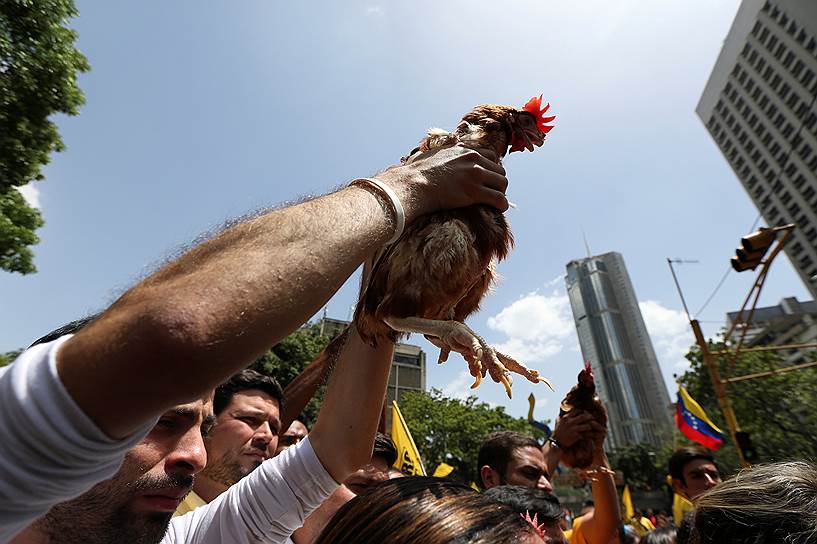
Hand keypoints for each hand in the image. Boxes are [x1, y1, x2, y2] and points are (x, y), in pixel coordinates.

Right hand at [374, 144, 508, 222]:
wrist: (412, 184)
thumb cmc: (416, 174)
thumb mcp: (433, 155)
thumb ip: (443, 155)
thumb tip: (435, 159)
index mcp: (464, 150)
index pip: (491, 156)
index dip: (493, 169)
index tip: (489, 179)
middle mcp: (473, 159)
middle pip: (500, 170)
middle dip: (498, 182)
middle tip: (492, 193)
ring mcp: (475, 175)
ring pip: (502, 183)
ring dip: (501, 193)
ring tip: (495, 202)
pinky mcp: (474, 192)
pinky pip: (499, 199)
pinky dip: (502, 205)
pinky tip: (499, 210)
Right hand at [552, 410, 603, 448]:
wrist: (557, 443)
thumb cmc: (559, 432)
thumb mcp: (560, 422)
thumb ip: (566, 416)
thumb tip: (567, 410)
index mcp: (566, 418)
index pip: (577, 411)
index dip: (583, 412)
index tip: (586, 414)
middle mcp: (570, 422)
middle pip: (583, 417)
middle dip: (589, 418)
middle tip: (593, 419)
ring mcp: (573, 429)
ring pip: (587, 426)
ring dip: (590, 427)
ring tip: (591, 428)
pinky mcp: (576, 436)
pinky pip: (586, 435)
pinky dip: (590, 435)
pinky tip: (591, 436)